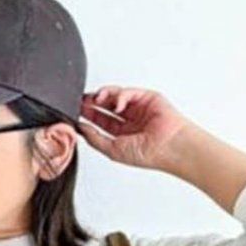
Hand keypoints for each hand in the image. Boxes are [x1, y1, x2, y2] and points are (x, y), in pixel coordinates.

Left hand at [75, 86, 194, 172]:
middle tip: (82, 101)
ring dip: (104, 96)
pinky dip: (120, 96)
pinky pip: (128, 92)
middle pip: (106, 106)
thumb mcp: (112, 150)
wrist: (168, 146)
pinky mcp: (146, 98)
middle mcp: (130, 121)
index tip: (77, 113)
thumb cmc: (148, 153)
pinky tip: (118, 105)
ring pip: (115, 96)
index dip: (88, 116)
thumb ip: (95, 139)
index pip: (102, 122)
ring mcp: (138, 108)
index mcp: (123, 135)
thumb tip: (81, 129)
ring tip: (96, 99)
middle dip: (93, 103)